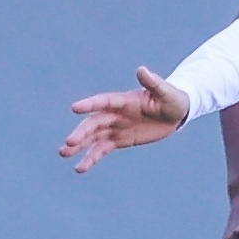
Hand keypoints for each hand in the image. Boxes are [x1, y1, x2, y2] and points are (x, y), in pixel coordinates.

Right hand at [61, 67, 188, 172]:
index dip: (90, 104)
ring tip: (63, 154)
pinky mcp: (119, 140)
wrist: (175, 114)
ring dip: (79, 145)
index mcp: (124, 101)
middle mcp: (115, 114)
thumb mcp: (166, 92)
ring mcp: (115, 127)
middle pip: (94, 123)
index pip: (104, 102)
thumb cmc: (172, 99)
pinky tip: (80, 168)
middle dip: (81, 133)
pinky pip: (102, 150)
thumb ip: (153, 83)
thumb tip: (142, 69)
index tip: (75, 108)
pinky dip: (91, 158)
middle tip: (69, 142)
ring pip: (93, 137)